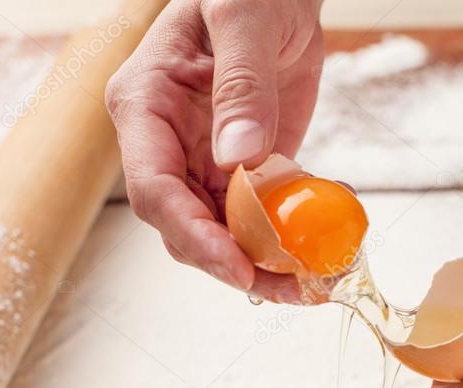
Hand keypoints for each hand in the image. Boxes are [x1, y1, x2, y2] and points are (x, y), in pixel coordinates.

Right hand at [106, 0, 324, 301]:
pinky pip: (254, 216)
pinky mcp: (240, 169)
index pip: (154, 188)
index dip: (193, 236)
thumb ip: (241, 85)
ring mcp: (202, 160)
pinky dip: (283, 239)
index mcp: (145, 105)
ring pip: (220, 232)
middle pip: (184, 226)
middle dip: (233, 263)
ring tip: (312, 282)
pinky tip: (317, 252)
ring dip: (263, 263)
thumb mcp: (244, 17)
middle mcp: (165, 143)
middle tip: (291, 287)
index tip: (238, 266)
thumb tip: (238, 157)